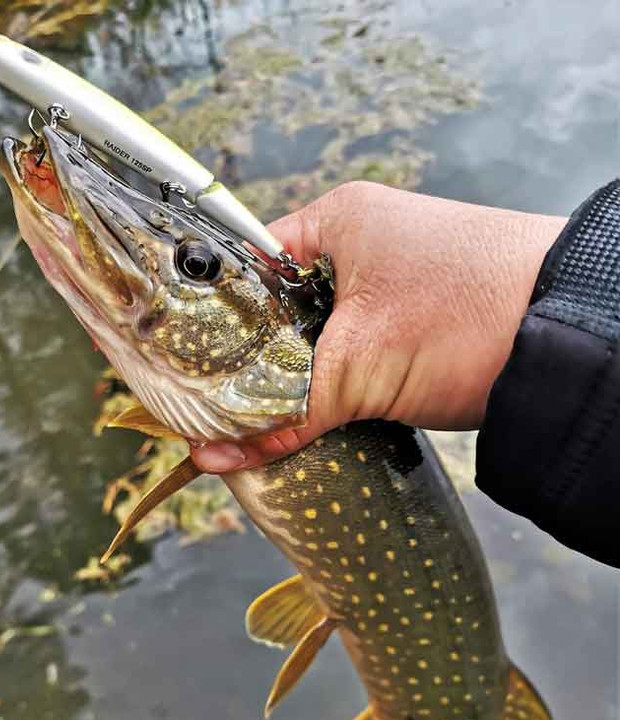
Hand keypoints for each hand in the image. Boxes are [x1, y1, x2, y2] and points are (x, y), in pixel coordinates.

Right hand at [191, 181, 564, 472]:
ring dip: (294, 374)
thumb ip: (282, 414)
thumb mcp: (359, 368)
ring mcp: (388, 284)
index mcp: (337, 219)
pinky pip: (348, 351)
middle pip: (279, 307)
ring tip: (254, 411)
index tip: (190, 367)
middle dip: (253, 357)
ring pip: (315, 334)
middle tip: (217, 400)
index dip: (215, 319)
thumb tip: (213, 457)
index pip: (247, 267)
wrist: (571, 340)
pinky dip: (329, 381)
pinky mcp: (410, 323)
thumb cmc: (467, 317)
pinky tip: (306, 411)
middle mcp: (359, 243)